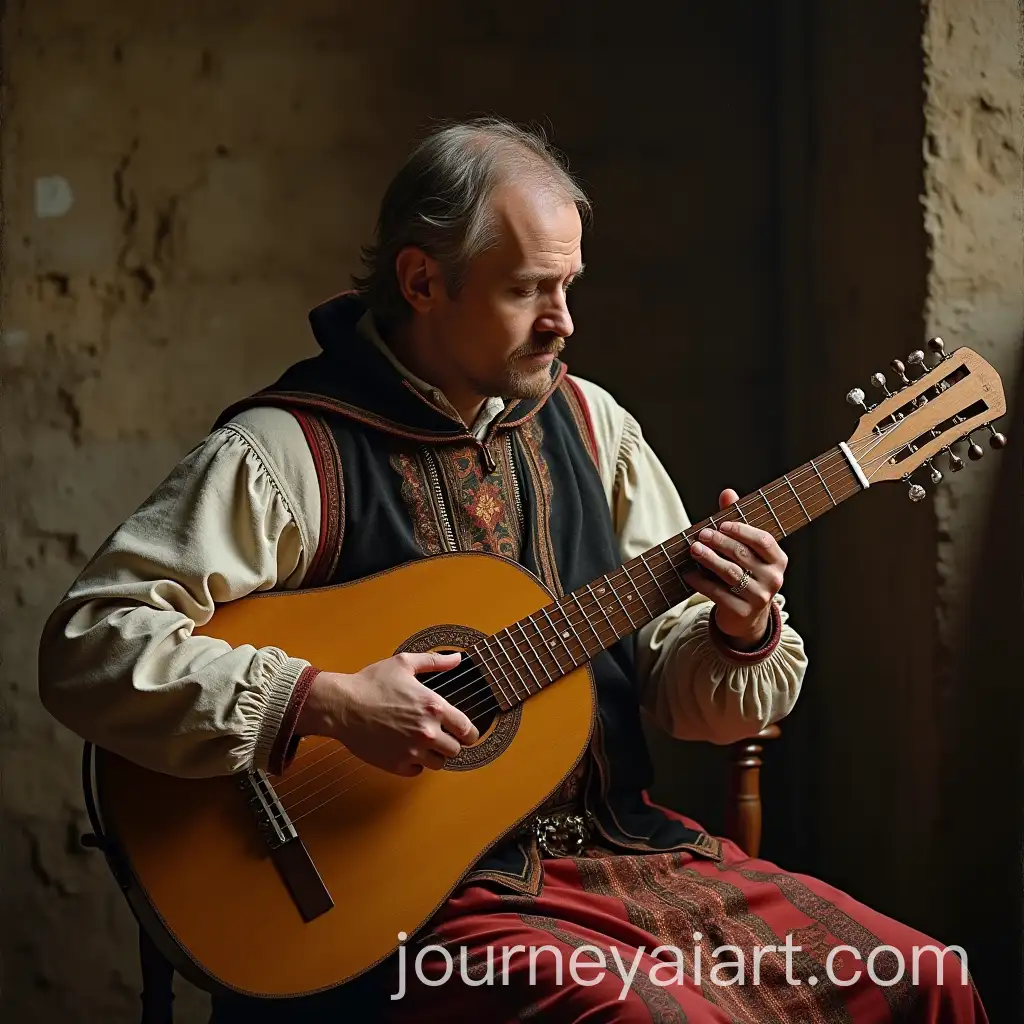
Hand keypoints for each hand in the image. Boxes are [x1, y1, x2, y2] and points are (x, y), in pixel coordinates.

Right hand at [296, 651, 479, 775]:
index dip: (470, 733)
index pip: (467, 729)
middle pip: (455, 750)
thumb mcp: (404, 664)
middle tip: (442, 737)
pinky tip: (408, 751)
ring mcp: (412, 750)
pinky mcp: (396, 764)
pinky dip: (415, 764)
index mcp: (433, 707)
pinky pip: (417, 771)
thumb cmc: (371, 682)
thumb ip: (435, 662)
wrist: (342, 705)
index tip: (467, 733)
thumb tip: (457, 659)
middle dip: (451, 743)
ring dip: (435, 755)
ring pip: (439, 764)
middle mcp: (427, 731)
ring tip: (425, 745)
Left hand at [684, 488, 787, 649]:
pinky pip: (718, 593)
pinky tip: (689, 574)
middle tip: (701, 534)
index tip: (721, 523)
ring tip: (694, 549)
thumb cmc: (744, 573)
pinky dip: (701, 582)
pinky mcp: (743, 612)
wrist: (745, 616)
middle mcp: (774, 579)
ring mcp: (760, 597)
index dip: (741, 530)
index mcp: (778, 560)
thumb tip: (728, 493)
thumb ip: (736, 521)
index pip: (763, 540)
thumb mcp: (744, 549)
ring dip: (709, 559)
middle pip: (743, 555)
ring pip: (731, 573)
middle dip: (719, 542)